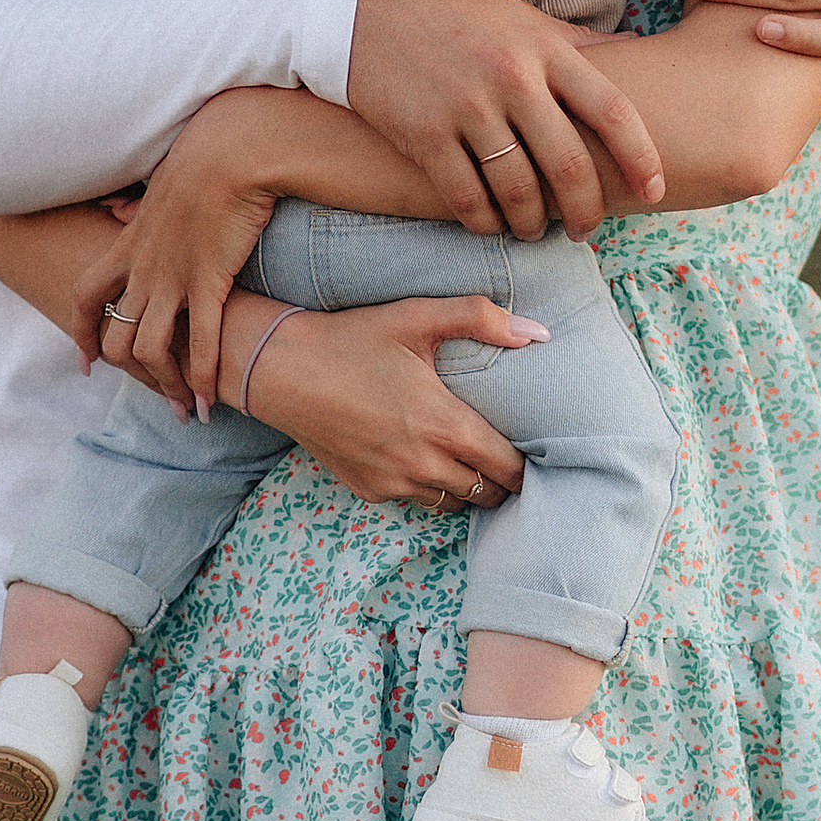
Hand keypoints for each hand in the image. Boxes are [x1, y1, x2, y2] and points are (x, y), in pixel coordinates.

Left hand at [91, 91, 282, 417]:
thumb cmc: (202, 164)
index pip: (85, 295)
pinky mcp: (208, 282)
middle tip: (154, 397)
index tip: (87, 363)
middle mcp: (142, 268)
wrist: (229, 153)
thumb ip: (136, 209)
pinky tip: (208, 401)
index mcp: (127, 244)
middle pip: (115, 335)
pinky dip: (201, 378)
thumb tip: (119, 210)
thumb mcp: (156, 189)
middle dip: (131, 374)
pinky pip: (199, 343)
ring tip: (183, 408)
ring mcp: (172, 278)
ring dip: (165, 384)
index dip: (80, 332)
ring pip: (150, 348)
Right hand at [224, 291, 534, 511]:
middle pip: (488, 495)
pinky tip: (426, 459)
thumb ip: (480, 318)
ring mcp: (394, 482)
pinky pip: (415, 501)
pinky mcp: (369, 489)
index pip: (508, 468)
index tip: (534, 451)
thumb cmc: (353, 339)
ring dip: (467, 487)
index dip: (527, 465)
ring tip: (472, 461)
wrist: (282, 369)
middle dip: (503, 480)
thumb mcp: (416, 316)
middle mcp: (423, 463)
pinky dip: (429, 488)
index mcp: (444, 424)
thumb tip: (538, 334)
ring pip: (454, 503)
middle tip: (507, 457)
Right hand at [345, 0, 666, 239]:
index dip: (642, 157)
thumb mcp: (520, 17)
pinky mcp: (424, 134)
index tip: (654, 190)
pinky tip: (490, 224)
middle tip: (587, 228)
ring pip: (519, 190)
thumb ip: (576, 44)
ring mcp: (466, 108)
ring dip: (533, 223)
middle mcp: (512, 79)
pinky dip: (484, 222)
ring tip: (534, 230)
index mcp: (545, 49)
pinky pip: (466, 197)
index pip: (613, 110)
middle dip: (587, 210)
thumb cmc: (452, 13)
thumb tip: (638, 51)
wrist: (361, 9)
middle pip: (569, 164)